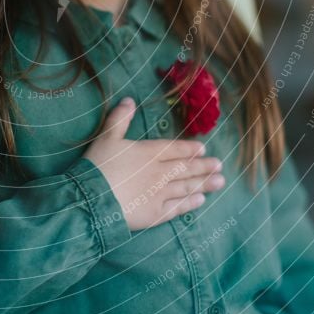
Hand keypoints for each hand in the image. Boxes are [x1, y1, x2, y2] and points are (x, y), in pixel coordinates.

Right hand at [84, 97, 224, 230]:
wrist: (92, 198)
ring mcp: (159, 193)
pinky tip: (200, 200)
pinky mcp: (155, 213)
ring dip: (204, 183)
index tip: (204, 149)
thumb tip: (129, 99)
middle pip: (185, 168)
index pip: (174, 149)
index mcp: (149, 152)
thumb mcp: (106, 137)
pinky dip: (189, 204)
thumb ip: (119, 119)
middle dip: (203, 166)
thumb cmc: (98, 165)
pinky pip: (177, 207)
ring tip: (220, 182)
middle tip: (219, 165)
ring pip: (186, 187)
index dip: (189, 149)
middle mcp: (159, 172)